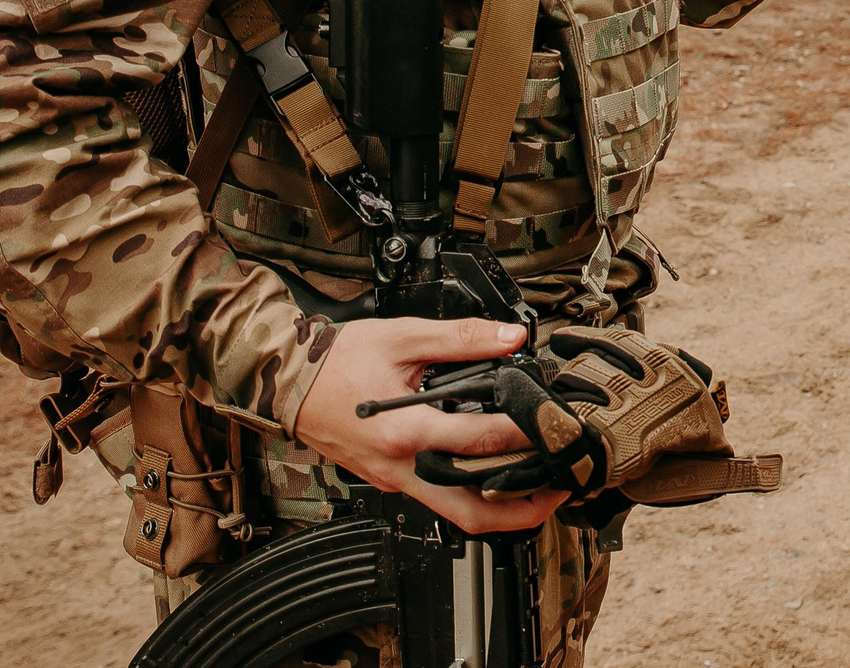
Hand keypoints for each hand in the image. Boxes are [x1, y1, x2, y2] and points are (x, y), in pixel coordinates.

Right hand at [292, 317, 564, 534]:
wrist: (289, 383)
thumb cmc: (337, 362)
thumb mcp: (402, 337)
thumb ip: (462, 337)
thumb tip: (510, 336)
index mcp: (406, 432)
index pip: (481, 441)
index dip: (525, 434)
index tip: (554, 426)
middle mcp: (402, 467)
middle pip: (472, 511)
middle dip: (523, 509)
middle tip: (559, 491)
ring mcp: (394, 480)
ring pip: (455, 513)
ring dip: (499, 510)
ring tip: (537, 491)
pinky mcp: (390, 480)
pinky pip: (437, 499)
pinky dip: (472, 495)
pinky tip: (493, 475)